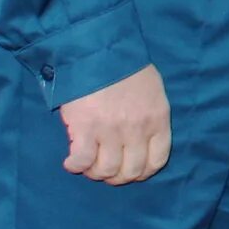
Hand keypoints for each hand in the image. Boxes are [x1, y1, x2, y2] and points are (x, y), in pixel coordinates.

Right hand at [59, 64, 171, 184]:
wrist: (99, 51)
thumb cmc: (127, 68)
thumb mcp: (153, 91)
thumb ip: (150, 117)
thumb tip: (140, 140)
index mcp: (157, 119)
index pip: (157, 161)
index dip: (143, 172)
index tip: (130, 170)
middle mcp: (137, 129)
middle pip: (131, 171)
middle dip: (117, 177)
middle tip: (106, 169)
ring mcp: (111, 130)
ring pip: (106, 170)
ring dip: (95, 173)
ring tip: (88, 164)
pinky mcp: (85, 128)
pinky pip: (81, 161)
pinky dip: (75, 166)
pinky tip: (71, 161)